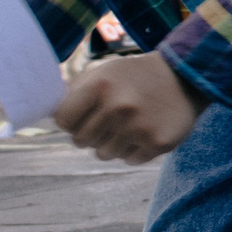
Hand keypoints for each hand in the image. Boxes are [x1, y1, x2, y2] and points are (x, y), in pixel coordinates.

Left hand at [56, 50, 209, 164]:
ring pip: (104, 154)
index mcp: (100, 87)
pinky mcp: (158, 143)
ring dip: (112, 144)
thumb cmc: (136, 76)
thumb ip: (74, 91)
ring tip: (128, 126)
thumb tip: (45, 111)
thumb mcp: (104, 72)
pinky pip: (130, 160)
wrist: (186, 77)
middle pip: (81, 141)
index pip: (64, 121)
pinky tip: (144, 132)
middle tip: (108, 121)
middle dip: (90, 134)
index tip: (82, 117)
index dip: (71, 121)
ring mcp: (139, 128)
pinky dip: (134, 150)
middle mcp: (118, 107)